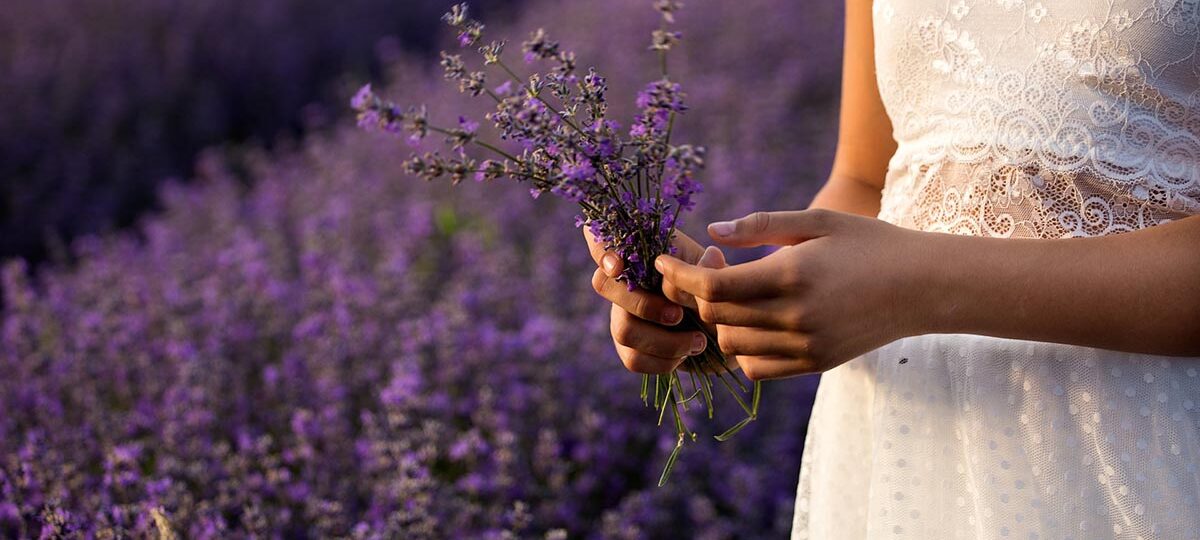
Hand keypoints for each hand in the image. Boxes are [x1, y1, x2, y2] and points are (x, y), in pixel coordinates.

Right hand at [585, 227, 719, 373]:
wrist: (726, 330)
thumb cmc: (715, 292)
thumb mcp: (716, 273)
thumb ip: (711, 268)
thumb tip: (710, 257)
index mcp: (641, 254)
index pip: (600, 240)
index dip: (601, 250)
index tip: (618, 266)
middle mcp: (624, 282)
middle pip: (603, 285)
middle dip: (642, 304)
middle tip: (678, 315)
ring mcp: (622, 315)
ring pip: (623, 329)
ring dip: (664, 341)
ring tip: (698, 341)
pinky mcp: (629, 348)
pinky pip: (633, 359)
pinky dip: (664, 361)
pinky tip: (685, 355)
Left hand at [654, 209, 936, 379]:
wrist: (923, 287)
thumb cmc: (869, 243)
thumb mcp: (818, 221)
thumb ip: (761, 225)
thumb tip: (712, 232)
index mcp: (792, 276)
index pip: (713, 286)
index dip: (680, 275)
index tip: (663, 262)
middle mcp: (795, 317)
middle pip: (715, 316)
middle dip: (698, 293)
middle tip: (712, 266)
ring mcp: (805, 346)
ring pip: (731, 345)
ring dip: (720, 321)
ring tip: (736, 294)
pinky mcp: (814, 365)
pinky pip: (756, 368)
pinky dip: (743, 348)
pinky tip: (754, 322)